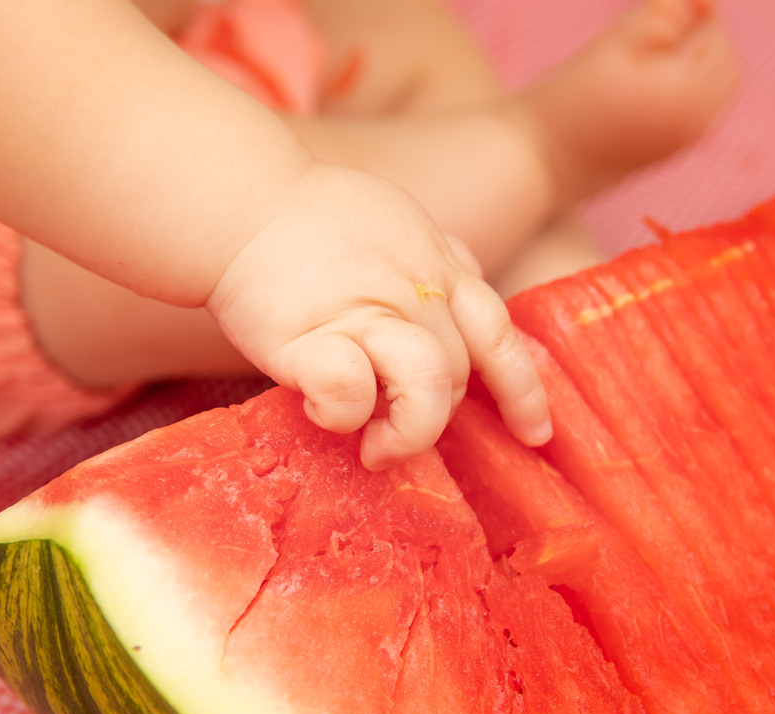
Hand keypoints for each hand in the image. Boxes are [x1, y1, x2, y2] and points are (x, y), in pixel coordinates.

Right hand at [206, 161, 550, 469]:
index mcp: (438, 268)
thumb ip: (434, 263)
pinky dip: (341, 415)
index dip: (523, 389)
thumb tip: (458, 300)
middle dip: (435, 416)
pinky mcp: (312, 337)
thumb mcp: (397, 223)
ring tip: (377, 450)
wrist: (239, 200)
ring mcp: (366, 313)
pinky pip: (350, 395)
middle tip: (392, 435)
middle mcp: (414, 293)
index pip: (500, 333)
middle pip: (458, 375)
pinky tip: (317, 410)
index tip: (535, 433)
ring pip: (428, 387)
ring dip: (410, 431)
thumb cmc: (307, 218)